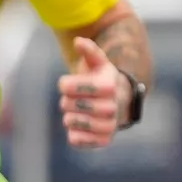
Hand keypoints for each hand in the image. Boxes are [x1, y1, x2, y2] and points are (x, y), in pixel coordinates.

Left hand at [59, 36, 129, 150]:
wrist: (117, 102)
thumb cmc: (100, 80)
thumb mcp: (97, 63)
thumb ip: (89, 51)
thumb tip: (78, 41)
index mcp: (110, 85)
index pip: (78, 87)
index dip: (67, 86)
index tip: (64, 84)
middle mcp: (113, 106)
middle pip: (75, 105)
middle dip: (66, 101)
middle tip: (68, 100)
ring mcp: (110, 125)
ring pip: (75, 123)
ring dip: (68, 117)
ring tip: (72, 113)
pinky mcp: (103, 140)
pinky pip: (78, 140)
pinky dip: (73, 134)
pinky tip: (76, 127)